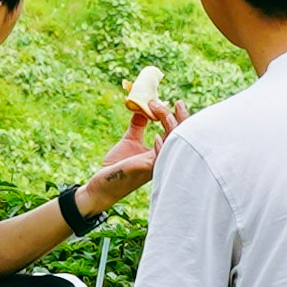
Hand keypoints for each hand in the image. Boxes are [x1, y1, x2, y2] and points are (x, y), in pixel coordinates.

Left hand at [79, 97, 177, 218]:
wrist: (103, 183)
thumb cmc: (117, 165)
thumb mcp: (130, 140)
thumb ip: (138, 126)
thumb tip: (143, 108)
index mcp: (161, 152)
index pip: (177, 134)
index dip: (180, 118)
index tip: (176, 102)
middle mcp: (162, 159)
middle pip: (181, 138)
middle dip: (182, 120)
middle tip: (178, 103)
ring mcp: (156, 165)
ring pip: (173, 145)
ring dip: (170, 126)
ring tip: (161, 111)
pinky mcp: (146, 170)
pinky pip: (160, 158)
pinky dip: (160, 146)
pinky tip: (157, 136)